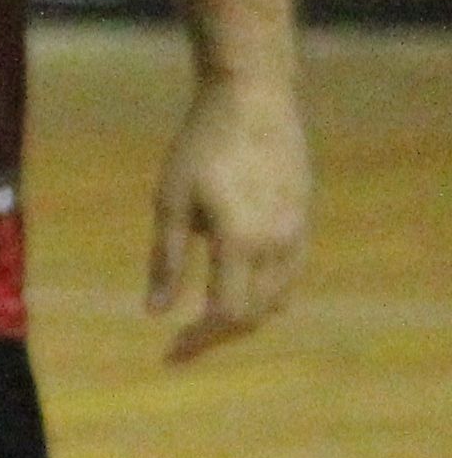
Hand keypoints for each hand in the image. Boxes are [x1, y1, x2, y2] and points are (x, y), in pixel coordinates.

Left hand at [147, 71, 309, 360]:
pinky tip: (241, 293)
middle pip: (252, 316)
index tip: (169, 355)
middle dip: (216, 337)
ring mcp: (296, 236)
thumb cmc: (200, 146)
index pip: (224, 314)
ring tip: (205, 324)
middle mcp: (276, 247)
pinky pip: (288, 278)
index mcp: (239, 242)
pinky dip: (264, 296)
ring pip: (275, 301)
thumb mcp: (170, 200)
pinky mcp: (303, 223)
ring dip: (241, 319)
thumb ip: (165, 259)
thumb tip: (154, 312)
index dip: (197, 341)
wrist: (253, 102)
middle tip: (182, 346)